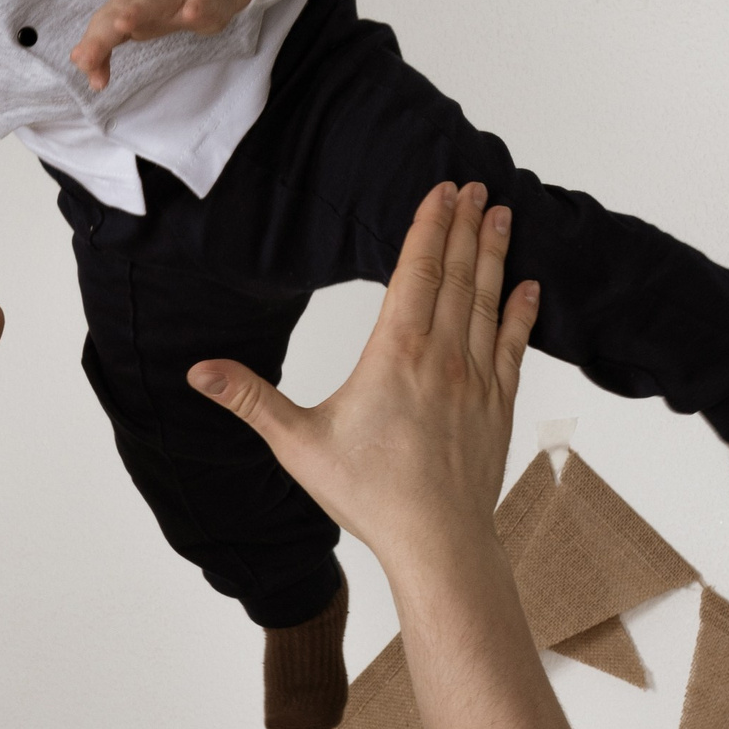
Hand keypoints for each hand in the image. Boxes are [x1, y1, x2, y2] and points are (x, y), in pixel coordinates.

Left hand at [69, 0, 255, 91]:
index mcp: (125, 2)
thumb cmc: (160, 6)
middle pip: (121, 9)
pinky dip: (195, 5)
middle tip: (89, 51)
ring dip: (137, 9)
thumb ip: (106, 47)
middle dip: (105, 28)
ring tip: (123, 23)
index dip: (93, 44)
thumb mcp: (132, 27)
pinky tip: (192, 13)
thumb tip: (84, 68)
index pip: (103, 24)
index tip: (84, 63)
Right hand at [188, 182, 537, 561]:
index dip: (429, 226)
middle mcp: (443, 356)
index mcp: (396, 354)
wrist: (437, 542)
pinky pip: (514, 345)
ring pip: (488, 301)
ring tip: (503, 216)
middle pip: (457, 274)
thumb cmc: (368, 495)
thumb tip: (199, 371)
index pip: (416, 271)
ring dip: (494, 255)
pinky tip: (529, 287)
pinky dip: (521, 311)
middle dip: (466, 225)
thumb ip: (250, 400)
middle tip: (477, 186)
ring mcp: (477, 379)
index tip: (442, 190)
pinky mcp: (499, 405)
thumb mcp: (298, 444)